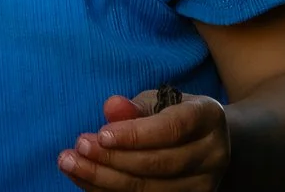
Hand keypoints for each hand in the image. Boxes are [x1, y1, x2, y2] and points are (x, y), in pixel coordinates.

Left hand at [58, 90, 230, 190]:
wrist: (207, 142)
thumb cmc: (174, 114)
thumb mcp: (157, 101)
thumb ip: (135, 107)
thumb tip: (111, 107)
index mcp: (207, 117)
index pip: (172, 128)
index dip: (135, 134)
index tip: (101, 135)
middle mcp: (212, 154)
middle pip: (159, 164)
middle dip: (113, 159)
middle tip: (78, 148)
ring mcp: (204, 184)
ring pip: (151, 189)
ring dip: (105, 179)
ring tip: (72, 165)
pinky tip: (86, 180)